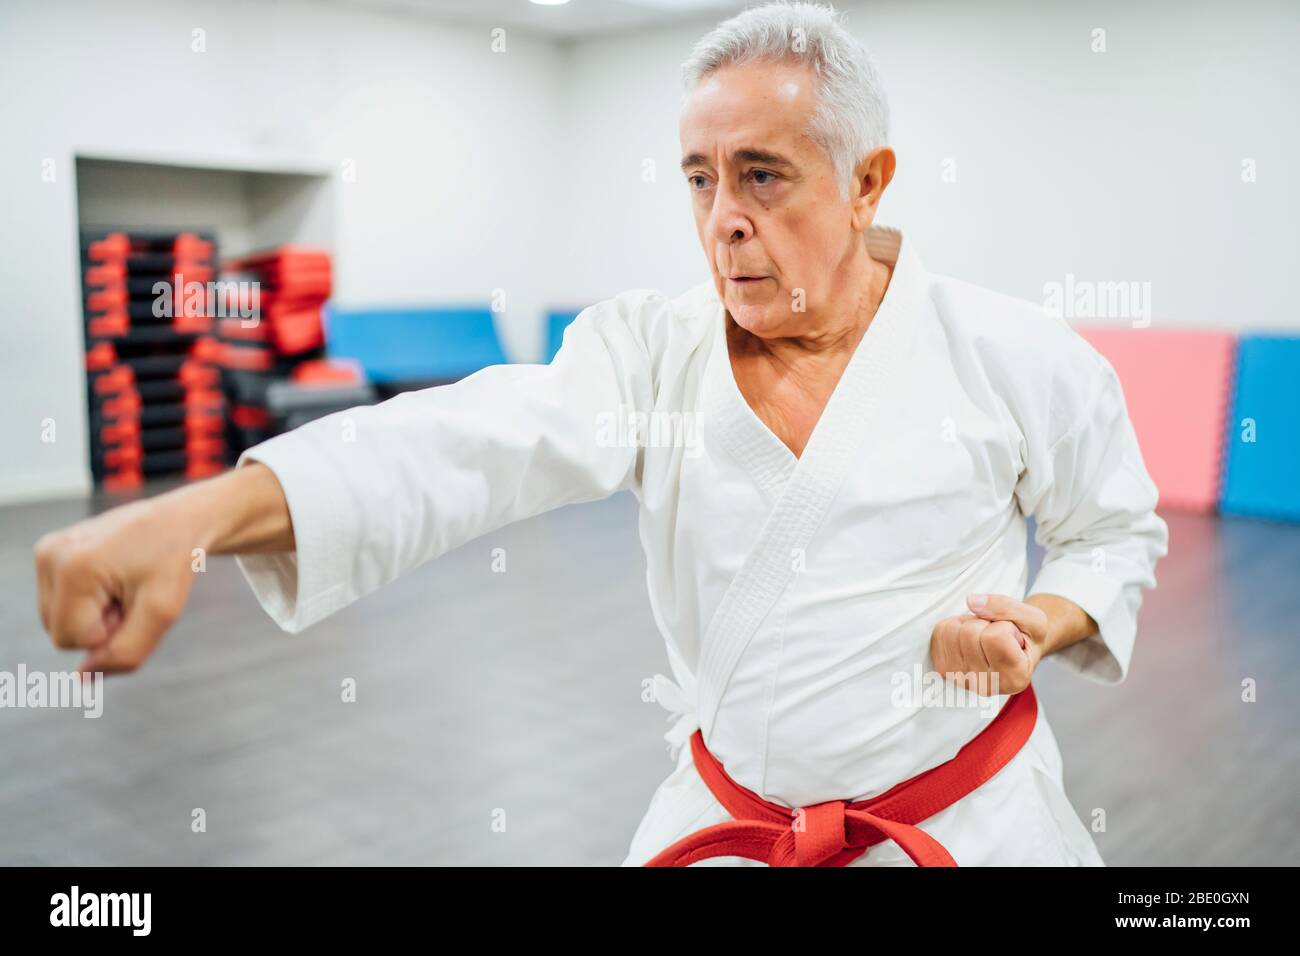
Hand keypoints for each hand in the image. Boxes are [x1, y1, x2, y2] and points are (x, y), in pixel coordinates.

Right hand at [34, 495, 200, 674]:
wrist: (180, 520)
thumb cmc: (175, 561)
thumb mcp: (162, 612)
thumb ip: (125, 652)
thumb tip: (83, 677)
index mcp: (73, 567)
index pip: (72, 640)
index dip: (110, 633)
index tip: (137, 602)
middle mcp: (51, 555)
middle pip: (60, 632)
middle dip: (101, 625)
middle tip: (133, 595)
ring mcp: (47, 551)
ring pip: (58, 620)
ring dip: (95, 615)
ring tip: (124, 586)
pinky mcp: (50, 552)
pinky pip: (60, 603)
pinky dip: (88, 601)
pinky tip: (112, 579)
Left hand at [928, 593, 1049, 695]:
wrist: (1018, 651)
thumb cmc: (1028, 637)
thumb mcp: (1032, 618)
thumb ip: (1005, 606)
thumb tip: (971, 601)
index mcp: (1015, 677)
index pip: (995, 637)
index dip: (1004, 625)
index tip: (1013, 636)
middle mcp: (986, 686)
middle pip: (969, 632)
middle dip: (984, 623)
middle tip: (996, 634)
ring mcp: (961, 680)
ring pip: (951, 630)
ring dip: (968, 623)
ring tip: (984, 636)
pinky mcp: (944, 670)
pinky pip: (939, 632)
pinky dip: (955, 626)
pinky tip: (970, 639)